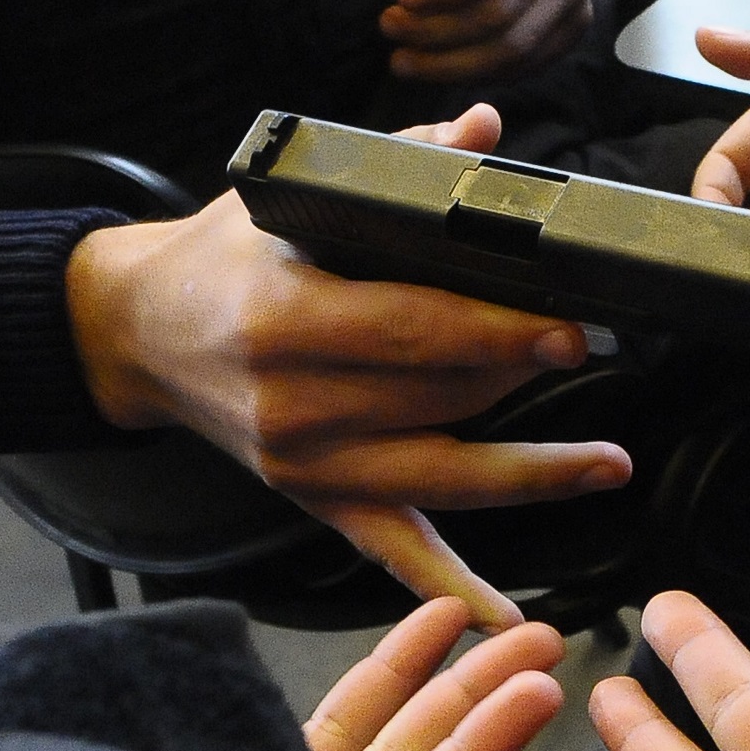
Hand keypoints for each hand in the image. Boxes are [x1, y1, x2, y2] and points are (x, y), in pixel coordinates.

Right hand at [65, 104, 631, 630]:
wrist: (140, 335)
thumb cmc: (221, 259)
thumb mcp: (286, 196)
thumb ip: (396, 161)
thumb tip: (488, 130)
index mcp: (284, 320)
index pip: (411, 328)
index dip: (496, 332)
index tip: (566, 323)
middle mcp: (293, 405)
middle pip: (437, 400)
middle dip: (519, 377)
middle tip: (591, 347)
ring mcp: (307, 466)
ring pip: (439, 478)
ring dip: (531, 474)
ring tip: (608, 464)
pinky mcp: (316, 501)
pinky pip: (395, 553)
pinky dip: (453, 590)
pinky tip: (509, 620)